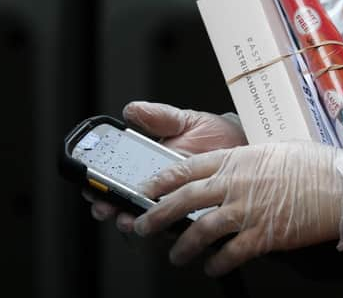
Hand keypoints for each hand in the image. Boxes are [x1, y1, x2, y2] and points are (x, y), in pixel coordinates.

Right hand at [86, 101, 247, 230]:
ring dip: (135, 223)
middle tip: (108, 207)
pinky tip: (166, 227)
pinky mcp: (199, 219)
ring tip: (131, 219)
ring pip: (151, 222)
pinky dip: (171, 231)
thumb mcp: (188, 121)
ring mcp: (180, 207)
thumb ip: (160, 117)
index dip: (101, 186)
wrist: (250, 148)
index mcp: (154, 167)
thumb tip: (131, 110)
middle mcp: (163, 191)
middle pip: (127, 205)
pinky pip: (182, 231)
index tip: (92, 187)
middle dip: (112, 208)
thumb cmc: (219, 135)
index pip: (119, 180)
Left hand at [132, 142, 342, 275]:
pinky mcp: (263, 235)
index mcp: (237, 159)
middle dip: (158, 215)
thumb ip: (248, 159)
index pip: (188, 168)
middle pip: (185, 200)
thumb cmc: (312, 163)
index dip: (162, 180)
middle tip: (143, 226)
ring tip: (175, 255)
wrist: (339, 184)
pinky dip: (217, 263)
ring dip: (183, 246)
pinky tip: (212, 268)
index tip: (147, 189)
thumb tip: (236, 168)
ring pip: (201, 230)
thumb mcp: (273, 149)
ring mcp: (247, 210)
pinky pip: (231, 253)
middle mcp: (236, 184)